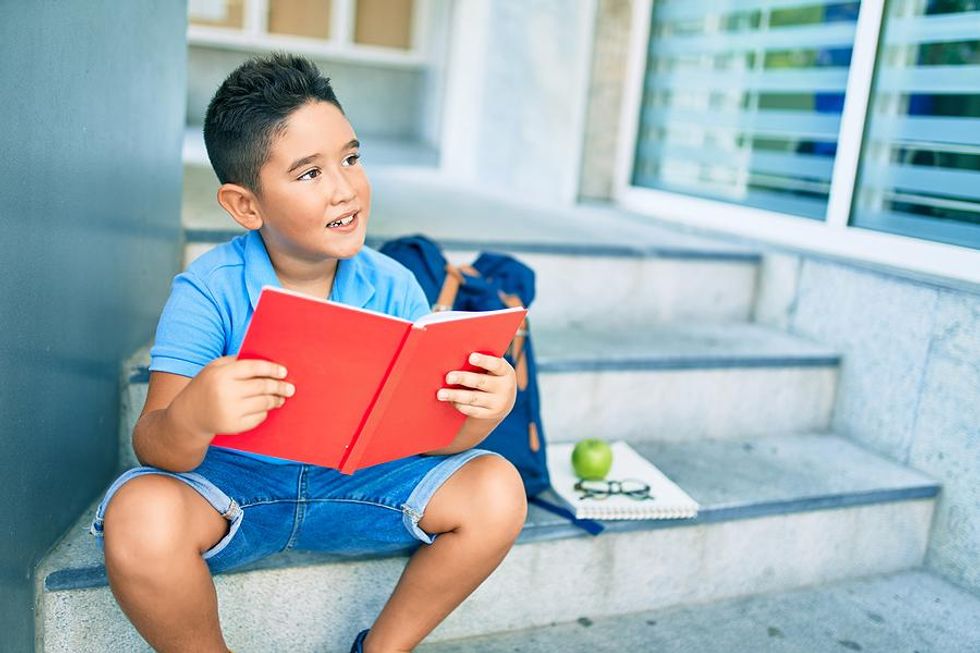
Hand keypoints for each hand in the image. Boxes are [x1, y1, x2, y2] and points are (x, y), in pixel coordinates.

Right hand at [169, 355, 295, 439]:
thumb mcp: (214, 368)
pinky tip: (265, 408)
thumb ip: (236, 361)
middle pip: (262, 387)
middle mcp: (225, 392)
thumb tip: (266, 362)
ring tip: (281, 398)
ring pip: (263, 403)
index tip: (283, 372)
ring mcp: (230, 411)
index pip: (254, 368)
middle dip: (279, 387)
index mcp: (221, 374)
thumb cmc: (205, 386)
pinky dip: (264, 412)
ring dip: (276, 400)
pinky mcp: (233, 426)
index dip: (272, 369)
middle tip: (290, 388)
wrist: (188, 416)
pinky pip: (258, 417)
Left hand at [437, 352, 515, 420]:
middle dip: (464, 379)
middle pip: (481, 382)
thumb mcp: (493, 368)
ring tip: (441, 394)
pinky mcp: (490, 415)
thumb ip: (483, 361)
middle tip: (448, 377)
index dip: (484, 361)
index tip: (471, 357)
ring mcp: (498, 403)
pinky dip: (459, 405)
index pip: (497, 365)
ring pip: (474, 398)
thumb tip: (458, 350)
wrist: (503, 401)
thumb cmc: (491, 375)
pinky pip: (472, 410)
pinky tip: (449, 400)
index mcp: (506, 372)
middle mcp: (505, 388)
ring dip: (455, 395)